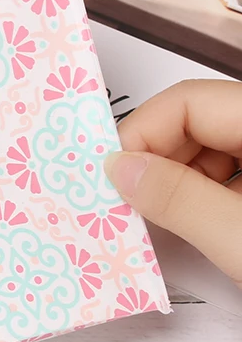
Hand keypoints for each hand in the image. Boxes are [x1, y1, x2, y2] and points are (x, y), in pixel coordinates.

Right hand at [105, 79, 241, 286]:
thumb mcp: (241, 239)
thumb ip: (181, 200)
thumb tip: (120, 169)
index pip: (189, 102)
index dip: (142, 133)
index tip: (111, 176)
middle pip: (198, 123)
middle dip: (156, 160)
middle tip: (126, 202)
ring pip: (213, 150)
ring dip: (178, 182)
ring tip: (159, 220)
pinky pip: (232, 174)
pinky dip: (204, 196)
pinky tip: (194, 225)